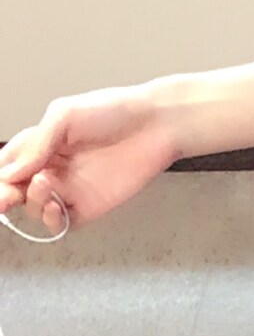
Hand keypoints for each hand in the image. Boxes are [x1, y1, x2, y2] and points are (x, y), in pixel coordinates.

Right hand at [0, 84, 180, 231]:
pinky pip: (64, 224)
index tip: (2, 183)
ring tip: (46, 184)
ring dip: (34, 203)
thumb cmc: (112, 111)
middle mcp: (53, 169)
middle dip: (6, 196)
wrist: (154, 124)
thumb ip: (36, 145)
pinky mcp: (91, 207)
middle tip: (7, 197)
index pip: (9, 166)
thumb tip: (9, 173)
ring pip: (37, 209)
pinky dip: (54, 222)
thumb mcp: (63, 117)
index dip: (0, 177)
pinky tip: (57, 208)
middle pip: (18, 191)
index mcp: (41, 145)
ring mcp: (71, 190)